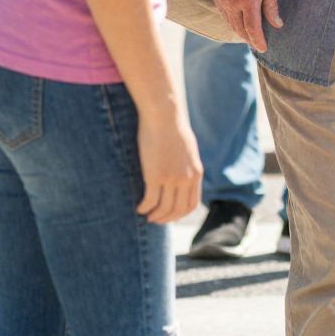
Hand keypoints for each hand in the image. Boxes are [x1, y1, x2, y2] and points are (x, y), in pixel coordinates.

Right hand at [136, 102, 201, 222]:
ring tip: (146, 216)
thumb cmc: (172, 127)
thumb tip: (182, 172)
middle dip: (166, 219)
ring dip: (155, 216)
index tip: (170, 216)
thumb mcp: (187, 148)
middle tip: (155, 220)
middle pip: (178, 210)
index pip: (191, 204)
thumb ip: (187, 164)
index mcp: (196, 173)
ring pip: (164, 208)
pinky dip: (144, 208)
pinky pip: (150, 201)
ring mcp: (171, 178)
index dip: (180, 215)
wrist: (164, 115)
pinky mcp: (155, 176)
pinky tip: (139, 208)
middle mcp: (186, 179)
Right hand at [209, 0, 283, 52]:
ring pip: (232, 25)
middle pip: (240, 30)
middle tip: (259, 44)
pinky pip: (226, 17)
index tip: (264, 49)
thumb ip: (272, 7)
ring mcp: (222, 1)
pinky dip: (234, 23)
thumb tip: (277, 25)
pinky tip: (242, 23)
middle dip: (250, 39)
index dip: (258, 41)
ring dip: (241, 33)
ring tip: (252, 37)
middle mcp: (232, 3)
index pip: (253, 28)